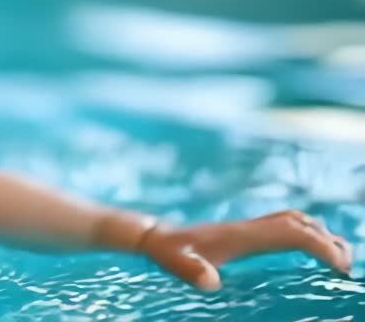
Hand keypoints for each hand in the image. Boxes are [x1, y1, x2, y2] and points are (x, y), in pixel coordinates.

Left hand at [137, 210, 353, 290]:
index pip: (290, 233)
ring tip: (337, 259)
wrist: (155, 236)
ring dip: (319, 234)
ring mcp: (247, 227)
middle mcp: (248, 227)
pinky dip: (305, 233)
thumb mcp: (175, 264)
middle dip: (328, 242)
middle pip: (299, 224)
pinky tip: (310, 250)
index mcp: (241, 236)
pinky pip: (283, 225)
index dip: (318, 246)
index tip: (339, 266)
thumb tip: (211, 281)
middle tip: (345, 268)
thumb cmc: (167, 253)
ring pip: (293, 221)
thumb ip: (191, 272)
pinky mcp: (244, 231)